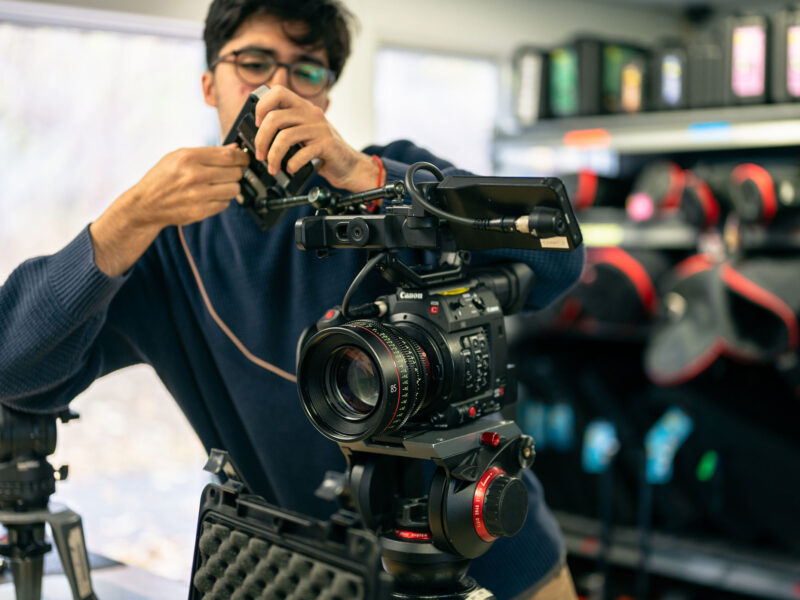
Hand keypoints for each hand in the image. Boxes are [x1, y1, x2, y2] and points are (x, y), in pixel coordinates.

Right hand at [89, 145, 248, 276]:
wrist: (145, 204)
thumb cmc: (163, 177)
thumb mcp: (179, 156)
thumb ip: (208, 153)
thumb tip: (235, 150)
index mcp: (189, 157)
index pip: (229, 156)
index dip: (242, 158)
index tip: (245, 159)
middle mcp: (194, 176)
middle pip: (235, 173)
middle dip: (235, 172)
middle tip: (228, 173)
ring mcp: (198, 195)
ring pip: (234, 190)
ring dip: (230, 187)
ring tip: (218, 185)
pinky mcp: (200, 211)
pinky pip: (225, 204)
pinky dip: (221, 200)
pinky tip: (209, 196)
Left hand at [252, 85, 378, 192]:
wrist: (349, 166)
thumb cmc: (323, 151)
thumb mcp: (304, 133)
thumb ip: (287, 127)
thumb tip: (258, 132)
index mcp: (304, 107)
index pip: (277, 91)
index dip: (262, 106)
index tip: (257, 124)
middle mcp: (312, 113)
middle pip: (274, 118)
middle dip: (261, 139)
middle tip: (260, 155)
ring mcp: (320, 128)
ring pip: (284, 137)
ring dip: (273, 156)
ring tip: (273, 167)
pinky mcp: (327, 144)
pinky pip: (301, 153)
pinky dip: (291, 164)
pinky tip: (291, 169)